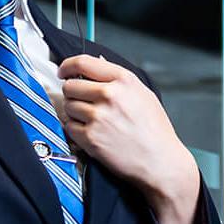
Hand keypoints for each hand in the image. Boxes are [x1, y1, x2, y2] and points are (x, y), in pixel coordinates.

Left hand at [57, 54, 199, 223]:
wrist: (159, 161)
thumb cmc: (155, 131)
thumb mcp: (144, 94)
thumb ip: (118, 80)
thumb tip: (96, 67)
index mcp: (123, 80)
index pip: (82, 62)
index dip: (67, 66)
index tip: (64, 71)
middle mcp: (109, 95)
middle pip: (70, 85)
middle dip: (72, 92)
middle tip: (81, 100)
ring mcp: (98, 117)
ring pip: (67, 106)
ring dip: (74, 112)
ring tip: (90, 119)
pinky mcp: (90, 137)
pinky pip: (68, 126)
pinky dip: (75, 129)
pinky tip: (90, 132)